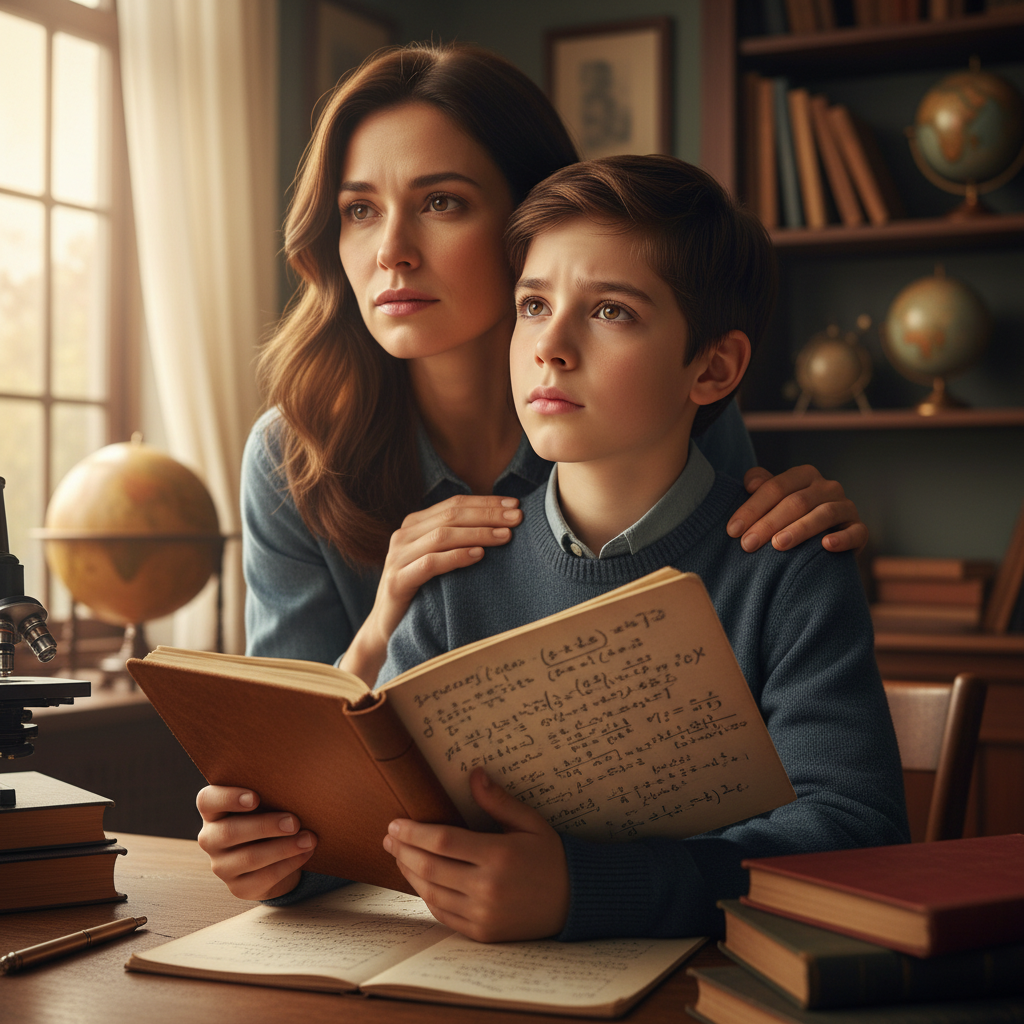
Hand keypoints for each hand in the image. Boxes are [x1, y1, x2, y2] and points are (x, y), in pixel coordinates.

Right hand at [196, 786, 316, 900]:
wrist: (275, 853)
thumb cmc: (270, 814)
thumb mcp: (267, 800)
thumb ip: (271, 790)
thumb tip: (296, 780)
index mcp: (214, 810)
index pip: (207, 800)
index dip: (228, 798)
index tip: (255, 798)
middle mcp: (211, 838)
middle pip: (229, 832)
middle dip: (265, 826)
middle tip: (294, 822)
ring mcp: (222, 865)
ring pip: (249, 857)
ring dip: (283, 848)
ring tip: (309, 839)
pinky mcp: (239, 887)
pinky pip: (264, 877)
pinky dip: (289, 864)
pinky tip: (306, 852)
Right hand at [341, 495, 521, 683]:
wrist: (388, 627)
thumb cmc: (422, 591)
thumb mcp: (438, 559)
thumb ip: (458, 539)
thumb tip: (501, 524)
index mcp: (414, 524)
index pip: (454, 504)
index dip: (486, 502)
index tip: (515, 505)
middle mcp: (403, 535)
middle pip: (451, 516)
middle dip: (487, 514)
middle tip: (517, 518)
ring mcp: (397, 557)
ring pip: (442, 536)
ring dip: (478, 533)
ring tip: (505, 536)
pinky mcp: (397, 581)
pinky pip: (430, 563)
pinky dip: (456, 557)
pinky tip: (479, 555)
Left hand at [383, 768, 568, 941]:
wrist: (574, 902)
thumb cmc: (551, 857)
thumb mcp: (531, 823)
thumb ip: (499, 801)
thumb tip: (474, 775)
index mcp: (499, 856)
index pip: (443, 842)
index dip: (414, 832)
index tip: (396, 823)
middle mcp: (487, 888)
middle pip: (430, 868)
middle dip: (403, 851)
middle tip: (389, 837)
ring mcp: (483, 915)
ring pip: (431, 893)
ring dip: (409, 873)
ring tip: (398, 856)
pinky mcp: (481, 933)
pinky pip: (443, 914)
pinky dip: (426, 896)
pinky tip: (419, 880)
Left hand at [727, 465, 867, 553]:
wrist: (820, 549)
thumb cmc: (788, 521)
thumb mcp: (773, 503)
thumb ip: (761, 488)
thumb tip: (750, 483)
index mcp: (804, 475)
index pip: (775, 487)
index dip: (752, 508)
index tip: (732, 530)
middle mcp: (827, 487)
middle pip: (796, 501)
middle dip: (768, 523)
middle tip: (748, 544)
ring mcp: (846, 507)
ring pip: (823, 514)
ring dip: (800, 529)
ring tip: (778, 545)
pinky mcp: (859, 529)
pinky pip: (855, 532)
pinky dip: (842, 538)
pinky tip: (826, 546)